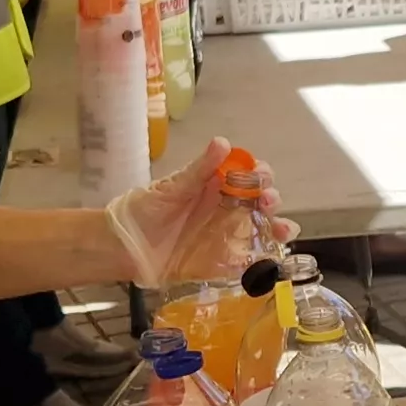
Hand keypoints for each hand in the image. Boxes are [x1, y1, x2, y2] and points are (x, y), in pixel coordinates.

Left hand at [105, 137, 296, 285]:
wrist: (121, 247)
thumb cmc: (143, 210)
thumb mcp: (172, 188)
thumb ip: (199, 169)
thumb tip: (223, 143)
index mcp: (216, 186)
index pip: (248, 175)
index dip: (260, 174)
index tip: (261, 176)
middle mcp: (226, 209)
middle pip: (261, 202)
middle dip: (272, 199)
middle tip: (268, 202)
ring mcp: (226, 236)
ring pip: (262, 230)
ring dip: (278, 228)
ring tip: (284, 231)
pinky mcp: (220, 262)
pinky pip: (247, 262)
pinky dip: (262, 261)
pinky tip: (269, 258)